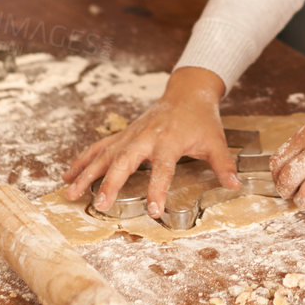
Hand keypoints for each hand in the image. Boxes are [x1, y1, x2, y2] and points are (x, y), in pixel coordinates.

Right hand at [62, 67, 233, 218]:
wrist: (187, 93)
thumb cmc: (202, 120)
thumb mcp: (216, 142)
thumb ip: (223, 166)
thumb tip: (236, 186)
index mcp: (170, 140)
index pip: (163, 169)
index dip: (157, 190)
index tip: (153, 210)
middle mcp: (146, 137)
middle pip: (125, 160)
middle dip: (111, 183)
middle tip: (101, 204)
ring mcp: (131, 135)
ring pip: (104, 154)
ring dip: (87, 174)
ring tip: (71, 193)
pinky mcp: (123, 134)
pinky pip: (99, 147)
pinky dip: (82, 160)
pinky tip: (68, 176)